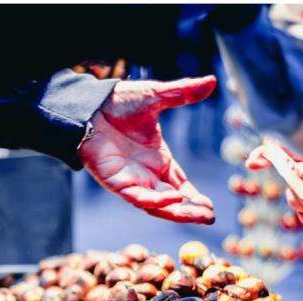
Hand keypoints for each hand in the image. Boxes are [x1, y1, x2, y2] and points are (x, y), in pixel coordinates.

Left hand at [78, 76, 216, 223]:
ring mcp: (131, 180)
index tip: (210, 207)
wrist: (91, 104)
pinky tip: (174, 198)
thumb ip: (183, 93)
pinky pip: (138, 197)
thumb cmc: (118, 102)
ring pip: (157, 204)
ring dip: (177, 211)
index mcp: (158, 159)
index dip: (195, 197)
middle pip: (172, 200)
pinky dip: (156, 200)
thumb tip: (211, 81)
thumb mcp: (157, 97)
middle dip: (191, 210)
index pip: (180, 185)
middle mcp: (146, 174)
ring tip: (199, 215)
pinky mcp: (116, 182)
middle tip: (210, 218)